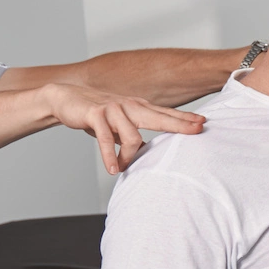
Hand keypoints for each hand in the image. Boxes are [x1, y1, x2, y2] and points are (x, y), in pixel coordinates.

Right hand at [46, 84, 205, 173]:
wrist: (66, 98)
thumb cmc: (97, 113)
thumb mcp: (119, 124)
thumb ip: (134, 135)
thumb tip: (148, 153)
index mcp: (138, 107)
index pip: (166, 113)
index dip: (184, 119)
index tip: (203, 123)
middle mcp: (129, 105)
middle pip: (159, 117)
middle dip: (180, 124)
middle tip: (197, 131)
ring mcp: (113, 109)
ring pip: (131, 136)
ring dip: (129, 157)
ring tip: (123, 168)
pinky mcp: (96, 115)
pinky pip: (106, 139)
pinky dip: (110, 156)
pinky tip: (113, 169)